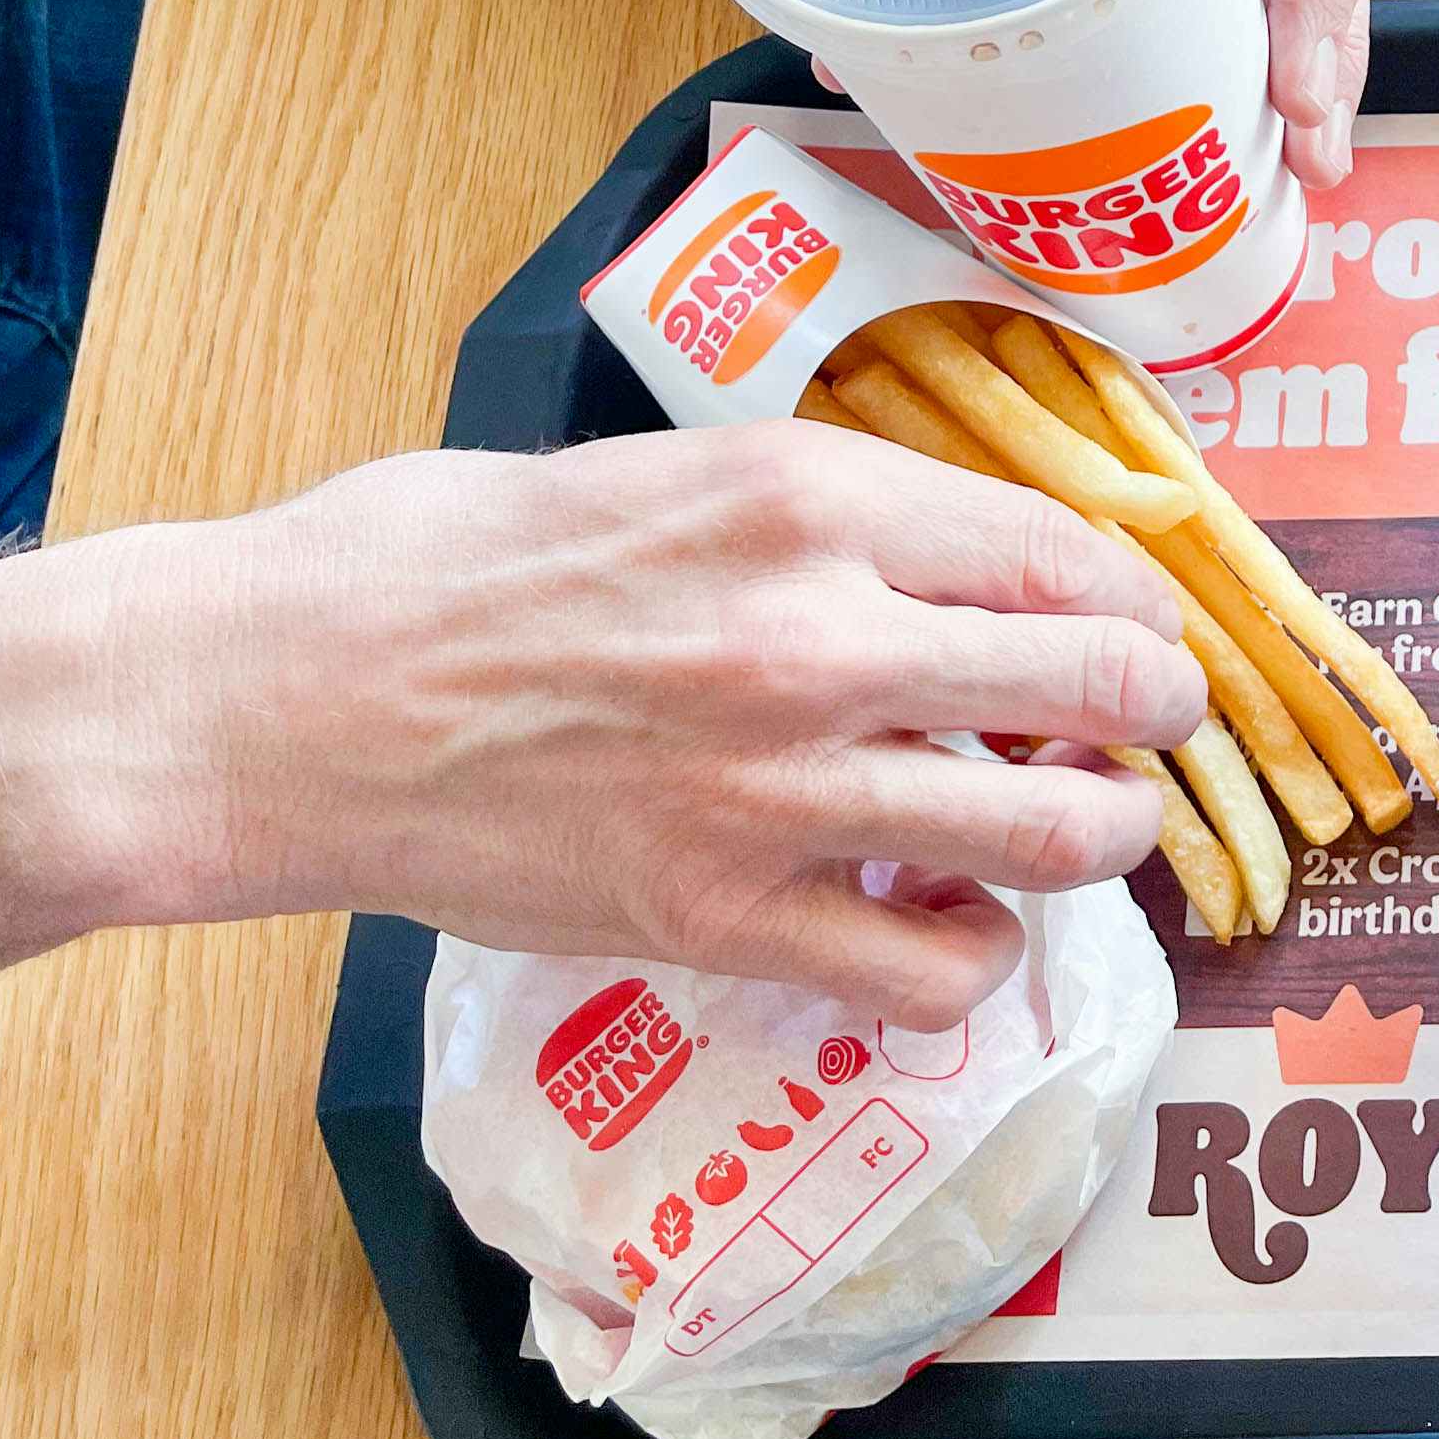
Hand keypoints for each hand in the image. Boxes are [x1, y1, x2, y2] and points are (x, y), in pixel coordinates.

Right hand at [0, 426, 1212, 1021]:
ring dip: (1099, 835)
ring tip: (1074, 825)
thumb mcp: (670, 469)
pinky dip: (976, 953)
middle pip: (1109, 683)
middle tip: (1146, 726)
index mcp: (811, 498)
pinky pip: (938, 968)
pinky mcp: (724, 916)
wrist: (280, 695)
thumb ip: (831, 512)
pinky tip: (945, 918)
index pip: (1071, 553)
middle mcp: (822, 635)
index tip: (1136, 626)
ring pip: (1060, 835)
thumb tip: (973, 555)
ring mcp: (780, 787)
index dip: (1134, 600)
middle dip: (1158, 711)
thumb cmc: (449, 564)